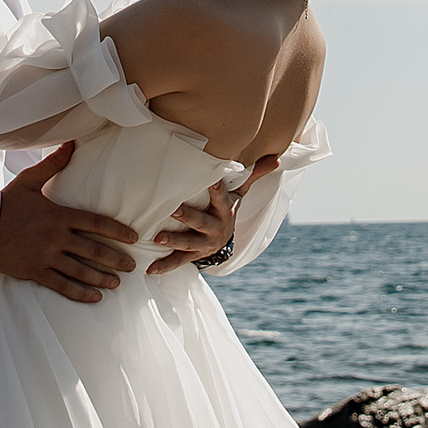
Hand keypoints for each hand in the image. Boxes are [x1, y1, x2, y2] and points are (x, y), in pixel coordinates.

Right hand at [0, 144, 137, 305]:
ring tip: (117, 284)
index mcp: (59, 215)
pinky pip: (62, 286)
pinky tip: (95, 297)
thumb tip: (72, 142)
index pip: (96, 223)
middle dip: (116, 260)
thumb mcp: (29, 180)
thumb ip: (53, 164)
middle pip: (94, 251)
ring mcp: (46, 257)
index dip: (118, 231)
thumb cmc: (5, 202)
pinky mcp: (35, 272)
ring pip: (81, 272)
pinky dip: (80, 293)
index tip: (134, 238)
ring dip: (102, 279)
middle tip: (132, 266)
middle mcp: (56, 237)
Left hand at [149, 155, 280, 276]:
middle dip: (188, 216)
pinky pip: (179, 262)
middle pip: (201, 222)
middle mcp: (215, 229)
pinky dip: (165, 266)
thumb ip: (254, 174)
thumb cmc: (227, 209)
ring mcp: (204, 244)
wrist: (225, 241)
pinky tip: (151, 269)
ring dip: (173, 241)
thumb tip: (276, 158)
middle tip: (173, 209)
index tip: (211, 179)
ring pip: (188, 243)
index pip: (222, 198)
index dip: (218, 189)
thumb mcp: (240, 192)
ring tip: (157, 238)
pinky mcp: (193, 256)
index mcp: (225, 211)